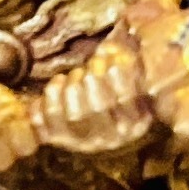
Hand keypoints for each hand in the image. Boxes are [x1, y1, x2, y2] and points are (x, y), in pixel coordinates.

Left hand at [34, 39, 154, 157]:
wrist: (81, 120)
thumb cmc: (109, 90)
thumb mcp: (125, 75)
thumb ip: (123, 58)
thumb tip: (110, 47)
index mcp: (138, 121)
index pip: (127, 97)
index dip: (116, 69)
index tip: (107, 53)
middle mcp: (113, 138)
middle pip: (99, 106)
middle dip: (92, 76)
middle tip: (90, 65)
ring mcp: (84, 142)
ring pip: (75, 114)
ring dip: (73, 84)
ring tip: (76, 75)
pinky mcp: (58, 139)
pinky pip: (51, 115)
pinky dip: (53, 92)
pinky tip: (59, 82)